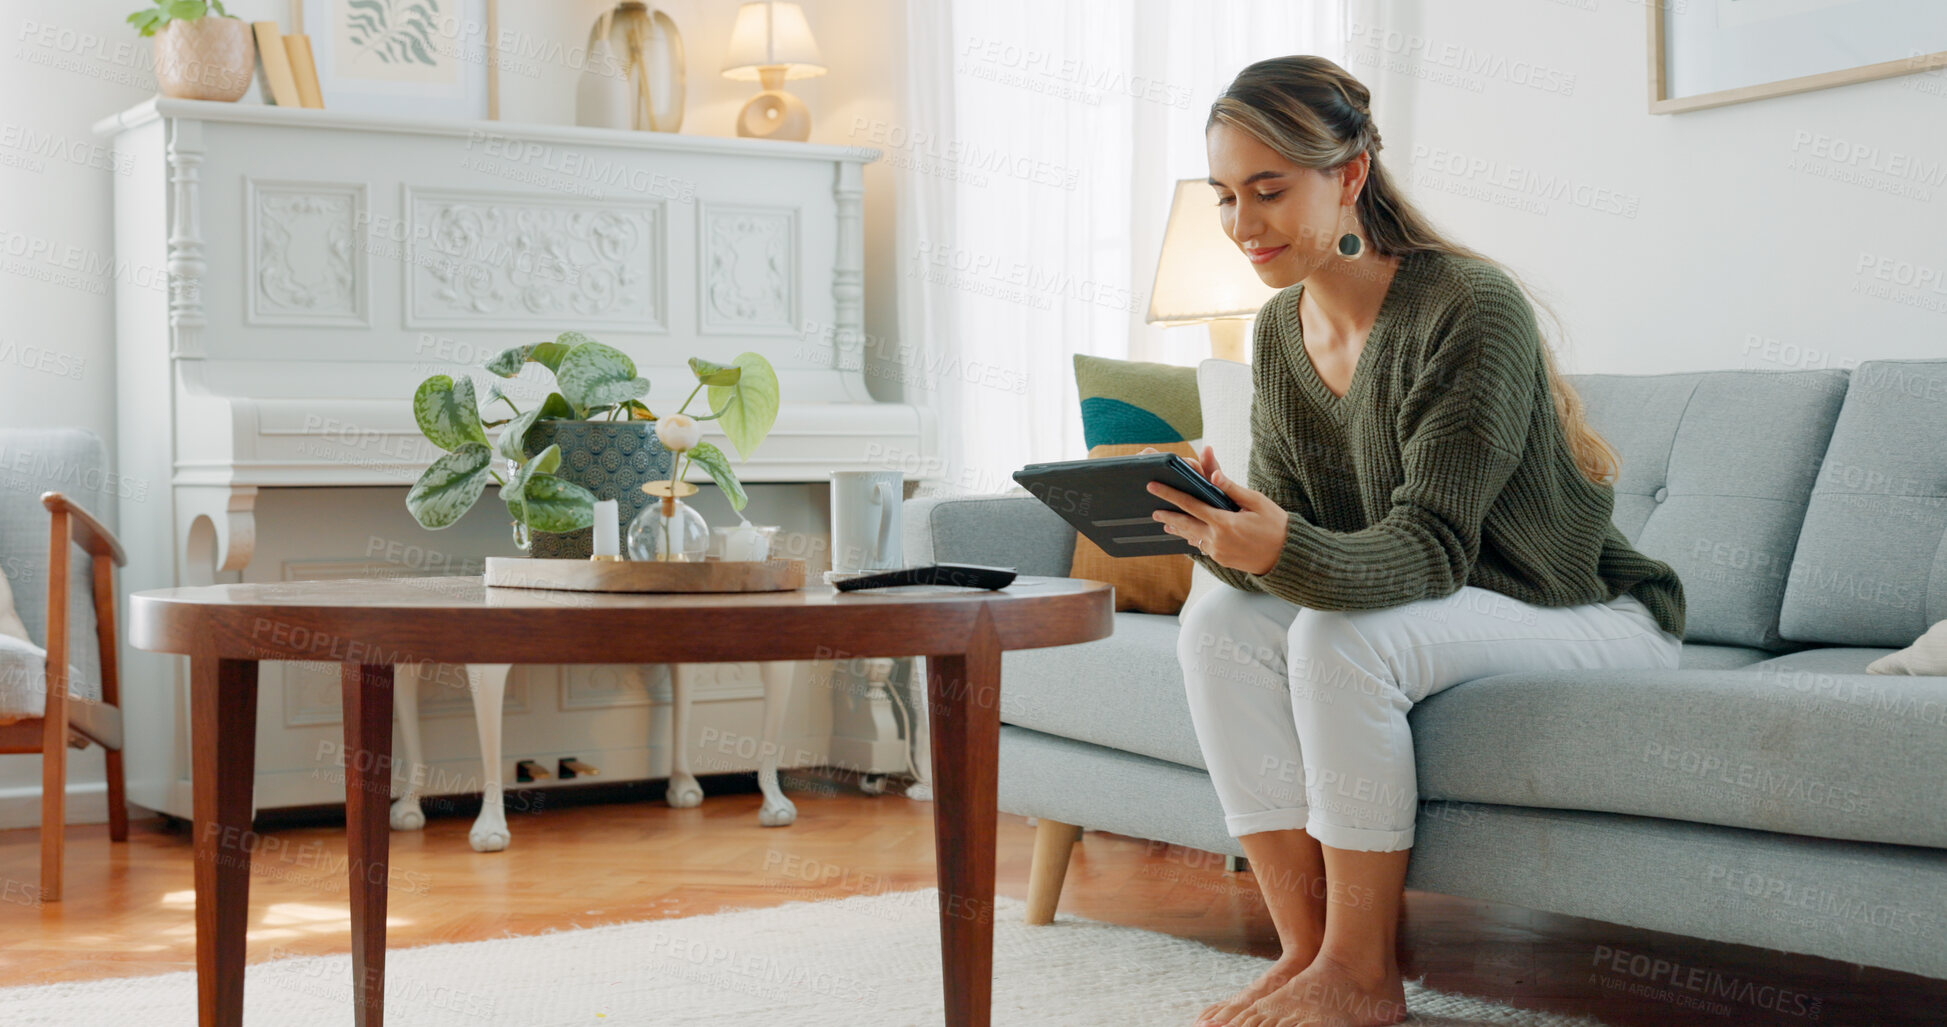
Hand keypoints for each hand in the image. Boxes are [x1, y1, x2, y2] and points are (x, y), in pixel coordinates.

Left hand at [1138, 445, 1288, 576]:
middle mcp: (1217, 539)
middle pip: (1185, 524)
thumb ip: (1232, 489)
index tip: (1154, 487)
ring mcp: (1218, 552)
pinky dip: (1194, 538)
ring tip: (1165, 523)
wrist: (1286, 557)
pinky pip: (1203, 546)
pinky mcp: (1221, 559)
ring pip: (1192, 537)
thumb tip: (1213, 474)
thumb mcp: (1256, 502)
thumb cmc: (1275, 524)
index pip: (1191, 505)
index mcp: (1224, 522)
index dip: (1170, 494)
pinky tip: (1187, 535)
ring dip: (1178, 529)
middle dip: (1168, 516)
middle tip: (1153, 509)